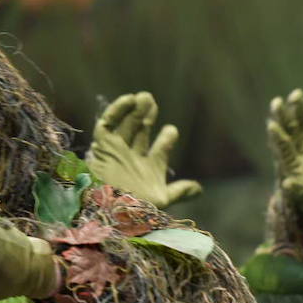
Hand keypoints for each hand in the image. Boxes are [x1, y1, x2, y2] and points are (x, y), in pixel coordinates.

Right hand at [86, 92, 200, 207]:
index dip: (166, 138)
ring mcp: (117, 150)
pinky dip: (117, 111)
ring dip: (134, 110)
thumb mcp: (162, 199)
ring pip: (126, 124)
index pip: (160, 149)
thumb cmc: (136, 205)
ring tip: (144, 97)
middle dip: (146, 116)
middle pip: (140, 131)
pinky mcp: (102, 144)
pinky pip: (107, 124)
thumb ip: (180, 191)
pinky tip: (128, 99)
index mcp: (149, 169)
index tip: (172, 130)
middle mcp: (132, 157)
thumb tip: (200, 189)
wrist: (110, 206)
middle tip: (151, 101)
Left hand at [269, 89, 302, 230]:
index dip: (277, 139)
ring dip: (299, 113)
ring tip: (296, 95)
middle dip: (283, 118)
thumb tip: (287, 183)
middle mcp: (299, 158)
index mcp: (293, 171)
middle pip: (289, 134)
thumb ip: (301, 195)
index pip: (283, 151)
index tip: (272, 125)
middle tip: (278, 102)